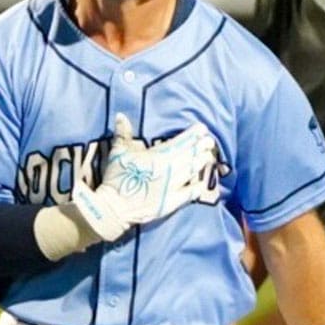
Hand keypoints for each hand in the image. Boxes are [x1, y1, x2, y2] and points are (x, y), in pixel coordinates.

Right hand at [70, 113, 220, 240]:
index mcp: (159, 156)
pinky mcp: (172, 203)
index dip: (193, 135)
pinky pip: (190, 194)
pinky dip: (198, 187)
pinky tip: (204, 182)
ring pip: (192, 171)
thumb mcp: (118, 152)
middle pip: (190, 155)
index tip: (203, 129)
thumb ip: (123, 134)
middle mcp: (170, 170)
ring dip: (202, 162)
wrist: (114, 208)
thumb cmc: (116, 178)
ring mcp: (173, 187)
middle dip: (202, 147)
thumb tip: (121, 116)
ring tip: (209, 156)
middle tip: (210, 141)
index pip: (181, 142)